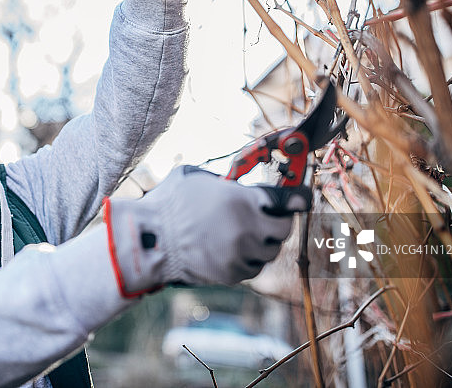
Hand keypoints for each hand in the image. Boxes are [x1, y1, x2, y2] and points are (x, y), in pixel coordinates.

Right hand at [104, 166, 310, 297]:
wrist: (149, 241)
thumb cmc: (169, 203)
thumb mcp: (198, 176)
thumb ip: (226, 180)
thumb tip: (241, 181)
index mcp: (243, 200)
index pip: (288, 201)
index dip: (298, 198)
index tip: (302, 197)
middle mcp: (249, 230)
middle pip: (284, 228)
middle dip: (277, 220)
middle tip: (266, 214)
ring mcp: (241, 255)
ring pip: (270, 250)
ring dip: (263, 241)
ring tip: (244, 232)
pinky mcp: (232, 275)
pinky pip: (253, 266)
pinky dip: (248, 258)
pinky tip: (231, 247)